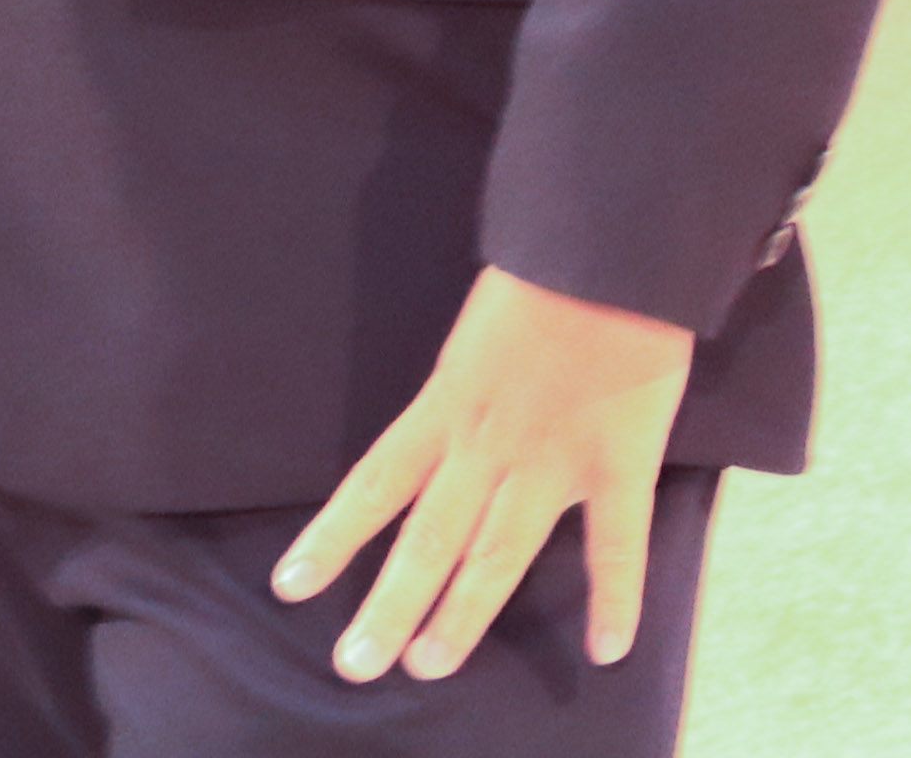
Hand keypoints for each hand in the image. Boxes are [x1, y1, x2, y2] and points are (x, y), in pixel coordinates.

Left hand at [279, 265, 694, 685]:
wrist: (610, 244)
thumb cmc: (540, 271)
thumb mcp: (474, 330)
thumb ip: (457, 385)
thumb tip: (444, 424)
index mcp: (446, 404)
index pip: (374, 484)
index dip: (332, 538)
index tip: (291, 587)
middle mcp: (486, 445)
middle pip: (427, 540)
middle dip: (390, 607)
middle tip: (356, 667)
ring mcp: (553, 461)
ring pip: (496, 556)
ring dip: (461, 616)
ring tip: (429, 666)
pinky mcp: (618, 463)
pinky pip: (617, 542)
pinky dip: (615, 599)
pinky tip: (607, 650)